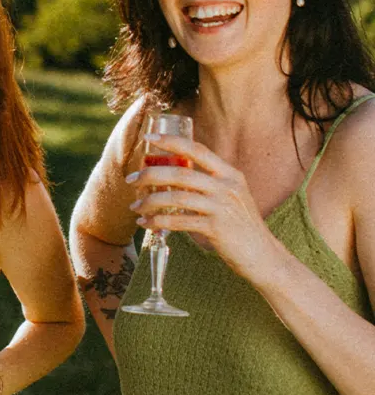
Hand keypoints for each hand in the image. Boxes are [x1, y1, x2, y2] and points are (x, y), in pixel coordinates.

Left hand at [126, 133, 279, 280]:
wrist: (264, 256)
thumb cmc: (241, 226)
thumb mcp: (231, 196)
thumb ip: (209, 183)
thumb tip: (174, 174)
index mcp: (230, 174)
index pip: (197, 149)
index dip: (171, 141)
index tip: (148, 138)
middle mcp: (227, 186)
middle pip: (180, 173)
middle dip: (150, 174)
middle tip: (131, 179)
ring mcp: (223, 207)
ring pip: (176, 197)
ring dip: (150, 201)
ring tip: (135, 207)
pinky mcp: (216, 228)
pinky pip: (178, 221)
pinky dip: (158, 222)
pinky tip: (145, 224)